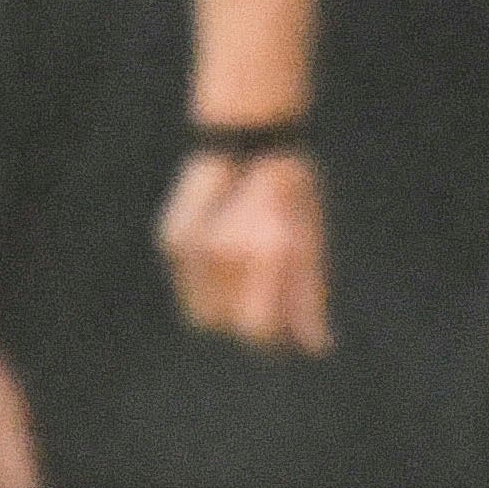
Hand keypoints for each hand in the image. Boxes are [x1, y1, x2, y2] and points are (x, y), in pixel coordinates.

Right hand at [160, 147, 331, 352]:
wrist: (247, 140)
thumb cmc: (292, 193)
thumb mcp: (312, 240)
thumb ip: (310, 296)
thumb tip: (316, 347)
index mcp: (270, 250)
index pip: (259, 326)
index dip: (272, 343)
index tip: (285, 342)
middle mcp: (228, 251)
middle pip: (228, 325)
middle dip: (248, 330)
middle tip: (268, 315)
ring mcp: (195, 246)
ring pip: (202, 314)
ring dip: (224, 313)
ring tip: (247, 282)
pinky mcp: (173, 240)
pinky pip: (188, 288)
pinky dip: (206, 290)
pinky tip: (226, 264)